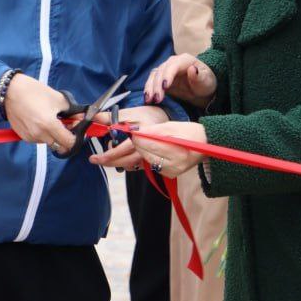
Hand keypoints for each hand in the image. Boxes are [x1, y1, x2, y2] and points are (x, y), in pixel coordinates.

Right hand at [4, 74, 76, 153]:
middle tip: (66, 124)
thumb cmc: (33, 92)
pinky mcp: (23, 136)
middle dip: (65, 137)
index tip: (75, 128)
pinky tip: (41, 122)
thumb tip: (81, 118)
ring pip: (49, 143)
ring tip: (51, 120)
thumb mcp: (58, 99)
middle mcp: (39, 135)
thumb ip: (72, 111)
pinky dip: (43, 134)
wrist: (10, 91)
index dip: (75, 136)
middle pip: (60, 145)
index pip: (69, 142)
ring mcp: (30, 137)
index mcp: (49, 125)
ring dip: (53, 136)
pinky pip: (38, 140)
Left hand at [88, 104, 168, 168]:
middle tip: (94, 159)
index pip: (122, 150)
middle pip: (125, 161)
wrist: (159, 119)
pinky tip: (117, 157)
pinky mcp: (147, 160)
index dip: (108, 155)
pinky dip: (123, 163)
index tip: (95, 157)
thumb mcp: (127, 113)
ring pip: (128, 165)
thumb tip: (92, 117)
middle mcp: (145, 148)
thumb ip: (109, 117)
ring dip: (115, 162)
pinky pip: (133, 166)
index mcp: (140, 136)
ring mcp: (147, 155)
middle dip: (107, 161)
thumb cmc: (143, 115)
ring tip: (104, 156)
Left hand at [93, 120, 207, 177]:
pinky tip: (136, 155)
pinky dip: (139, 160)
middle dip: (114, 156)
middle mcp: (168, 159)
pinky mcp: (168, 174)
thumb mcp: (168, 127)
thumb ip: (149, 132)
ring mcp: (168, 169)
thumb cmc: (187, 132)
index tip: (112, 141)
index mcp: (168, 144)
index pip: (139, 144)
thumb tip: (131, 135)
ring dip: (124, 158)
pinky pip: (147, 166)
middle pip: (135, 156)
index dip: (124, 142)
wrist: (206, 144)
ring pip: (139, 163)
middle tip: (95, 159)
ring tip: (104, 159)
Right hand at [144, 54, 216, 104]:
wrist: (202, 90)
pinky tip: (147, 99)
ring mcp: (166, 70)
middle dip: (157, 85)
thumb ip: (199, 76)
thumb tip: (192, 69)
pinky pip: (151, 82)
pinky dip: (148, 89)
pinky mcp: (161, 78)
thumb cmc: (205, 84)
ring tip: (149, 100)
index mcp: (185, 60)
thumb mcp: (206, 81)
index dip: (168, 75)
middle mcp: (173, 62)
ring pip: (154, 75)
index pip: (173, 65)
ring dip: (150, 87)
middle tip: (157, 99)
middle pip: (161, 71)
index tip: (165, 87)